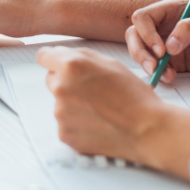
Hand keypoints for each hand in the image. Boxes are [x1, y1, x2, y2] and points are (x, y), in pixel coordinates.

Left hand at [37, 46, 166, 162]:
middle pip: (52, 80)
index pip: (44, 56)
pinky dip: (77, 122)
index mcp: (71, 66)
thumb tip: (60, 55)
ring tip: (100, 109)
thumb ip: (81, 56)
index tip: (61, 65)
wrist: (146, 129)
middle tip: (92, 90)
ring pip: (60, 102)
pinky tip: (97, 123)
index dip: (54, 60)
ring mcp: (60, 113)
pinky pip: (66, 123)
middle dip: (66, 82)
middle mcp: (60, 88)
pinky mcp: (65, 134)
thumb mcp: (110, 63)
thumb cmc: (133, 95)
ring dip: (73, 103)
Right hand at [126, 0, 189, 82]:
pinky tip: (171, 77)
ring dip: (147, 64)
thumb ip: (188, 29)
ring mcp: (166, 44)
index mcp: (170, 9)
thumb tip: (168, 47)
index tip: (161, 49)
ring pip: (141, 52)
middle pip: (135, 35)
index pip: (142, 18)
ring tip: (163, 74)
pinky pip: (157, 68)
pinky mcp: (173, 62)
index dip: (146, 33)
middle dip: (139, 51)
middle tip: (153, 66)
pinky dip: (159, 74)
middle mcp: (163, 26)